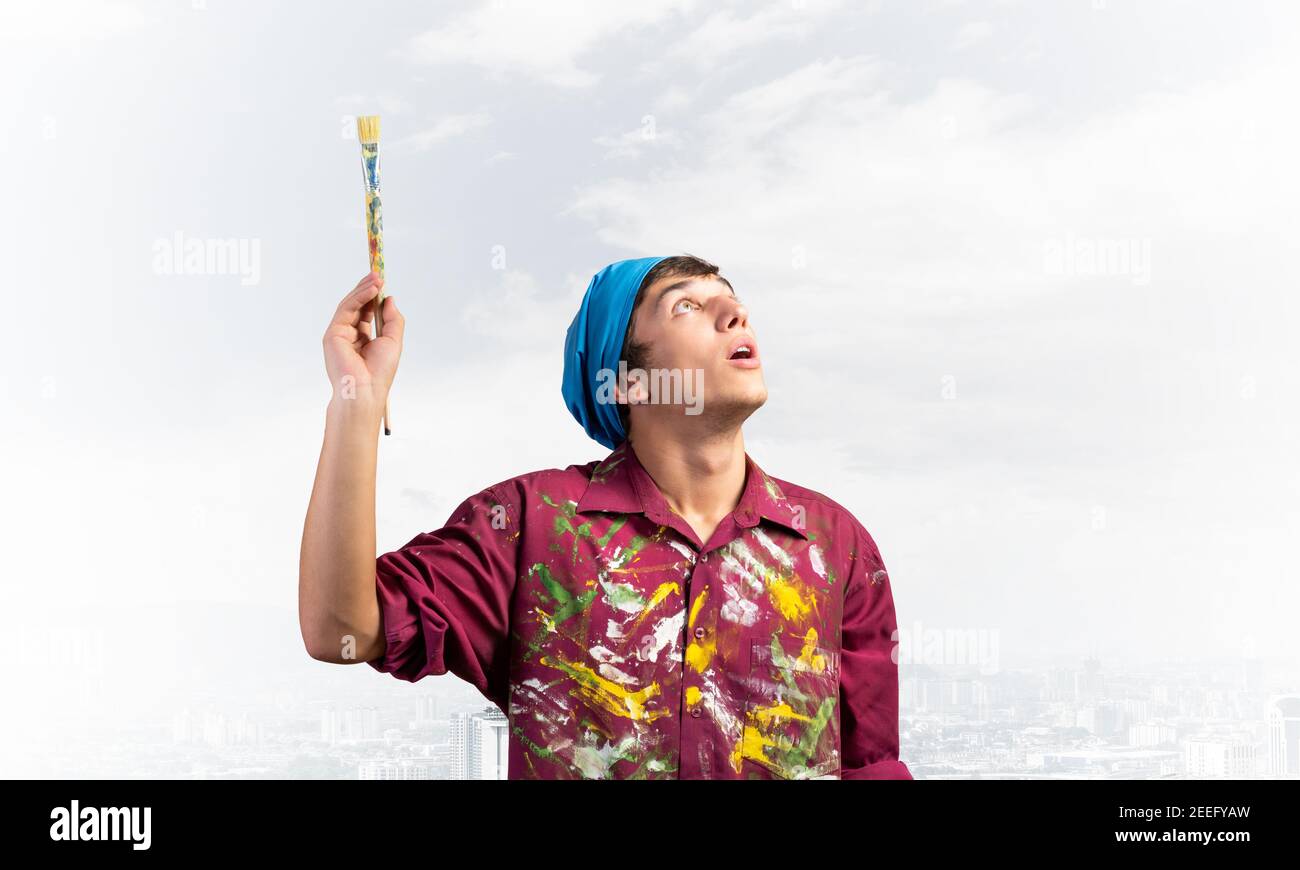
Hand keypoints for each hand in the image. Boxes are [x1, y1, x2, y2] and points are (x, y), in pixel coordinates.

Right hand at [322, 271, 403, 402]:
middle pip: (357, 306)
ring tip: (377, 277)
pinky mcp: (333, 333)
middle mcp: (350, 335)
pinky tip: (371, 289)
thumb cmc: (379, 372)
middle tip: (378, 273)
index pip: (367, 312)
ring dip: (364, 289)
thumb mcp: (393, 341)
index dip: (374, 297)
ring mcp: (339, 334)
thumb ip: (392, 319)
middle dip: (367, 289)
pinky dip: (359, 297)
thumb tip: (389, 298)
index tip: (382, 282)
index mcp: (363, 339)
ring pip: (351, 305)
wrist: (366, 389)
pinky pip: (346, 309)